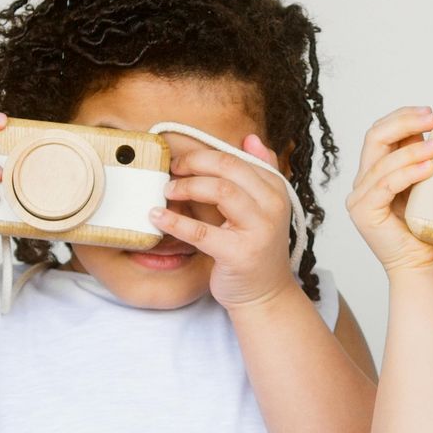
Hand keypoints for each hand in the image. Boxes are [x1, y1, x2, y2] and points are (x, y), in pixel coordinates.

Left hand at [149, 134, 298, 308]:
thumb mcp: (265, 206)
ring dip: (187, 186)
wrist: (265, 294)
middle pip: (229, 168)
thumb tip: (251, 138)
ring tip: (167, 191)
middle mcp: (272, 206)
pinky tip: (157, 217)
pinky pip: (202, 232)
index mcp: (276, 190)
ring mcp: (259, 230)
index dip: (204, 156)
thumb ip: (261, 171)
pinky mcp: (239, 254)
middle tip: (171, 170)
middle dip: (194, 164)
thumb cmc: (257, 249)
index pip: (237, 158)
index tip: (182, 161)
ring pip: (220, 191)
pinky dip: (175, 222)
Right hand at [346, 106, 432, 275]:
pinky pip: (386, 185)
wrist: (423, 270)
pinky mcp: (364, 213)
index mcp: (376, 173)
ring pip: (383, 160)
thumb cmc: (430, 232)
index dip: (405, 117)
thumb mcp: (431, 187)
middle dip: (405, 122)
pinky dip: (409, 172)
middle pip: (375, 136)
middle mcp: (363, 183)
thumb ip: (426, 161)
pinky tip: (430, 167)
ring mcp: (360, 198)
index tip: (432, 114)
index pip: (382, 132)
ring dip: (414, 149)